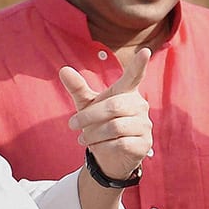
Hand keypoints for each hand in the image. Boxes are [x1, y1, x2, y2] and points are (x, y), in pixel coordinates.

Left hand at [59, 48, 151, 179]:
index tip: (145, 51)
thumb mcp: (87, 105)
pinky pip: (120, 143)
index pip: (135, 75)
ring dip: (93, 134)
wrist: (109, 156)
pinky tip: (97, 147)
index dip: (140, 64)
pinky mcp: (144, 143)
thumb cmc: (99, 124)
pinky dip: (102, 146)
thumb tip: (63, 69)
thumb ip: (77, 88)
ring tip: (83, 139)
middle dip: (88, 116)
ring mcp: (144, 124)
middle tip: (72, 124)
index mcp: (126, 92)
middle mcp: (139, 105)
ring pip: (115, 126)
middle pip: (113, 106)